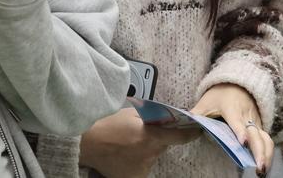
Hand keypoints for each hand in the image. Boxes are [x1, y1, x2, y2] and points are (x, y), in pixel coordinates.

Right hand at [78, 107, 199, 177]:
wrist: (86, 143)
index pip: (180, 137)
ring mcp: (142, 169)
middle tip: (140, 133)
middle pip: (162, 146)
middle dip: (156, 139)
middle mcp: (150, 155)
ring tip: (126, 144)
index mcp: (151, 137)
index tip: (197, 130)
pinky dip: (136, 161)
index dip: (191, 133)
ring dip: (144, 150)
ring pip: (151, 157)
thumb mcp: (130, 113)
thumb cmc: (106, 124)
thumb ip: (150, 117)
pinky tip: (123, 154)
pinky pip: (141, 167)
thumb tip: (165, 117)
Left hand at [191, 83, 273, 175]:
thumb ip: (195, 114)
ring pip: (265, 138)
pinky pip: (267, 140)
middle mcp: (246, 116)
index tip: (242, 143)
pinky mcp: (260, 126)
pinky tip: (265, 165)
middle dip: (259, 152)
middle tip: (258, 168)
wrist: (237, 83)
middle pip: (256, 135)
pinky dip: (268, 153)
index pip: (236, 122)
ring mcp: (255, 122)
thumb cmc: (218, 94)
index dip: (240, 132)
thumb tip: (181, 122)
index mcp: (231, 109)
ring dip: (267, 155)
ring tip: (262, 170)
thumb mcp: (205, 102)